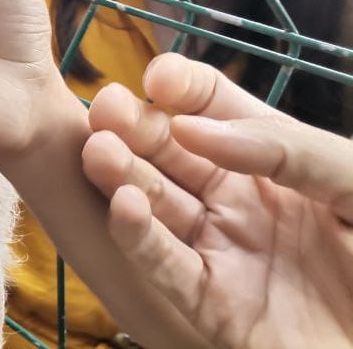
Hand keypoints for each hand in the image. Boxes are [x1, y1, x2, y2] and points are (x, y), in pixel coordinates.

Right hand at [83, 52, 352, 348]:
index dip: (182, 87)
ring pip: (153, 203)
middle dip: (133, 126)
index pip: (211, 106)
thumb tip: (195, 127)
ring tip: (98, 152)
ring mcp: (220, 250)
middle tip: (105, 108)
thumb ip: (288, 148)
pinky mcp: (211, 305)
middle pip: (168, 150)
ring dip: (120, 175)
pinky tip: (122, 206)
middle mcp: (237, 200)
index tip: (159, 80)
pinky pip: (164, 266)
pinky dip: (135, 236)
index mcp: (272, 161)